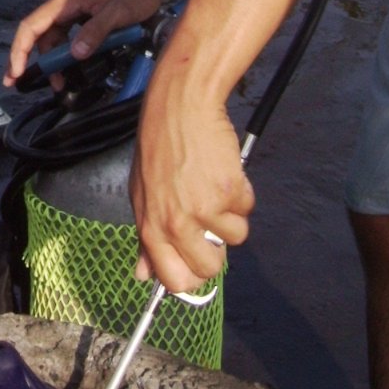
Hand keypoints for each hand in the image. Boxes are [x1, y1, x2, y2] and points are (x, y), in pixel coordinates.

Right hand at [4, 0, 165, 88]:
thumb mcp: (117, 13)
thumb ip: (96, 31)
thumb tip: (75, 54)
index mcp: (64, 3)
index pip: (30, 27)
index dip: (19, 51)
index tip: (15, 73)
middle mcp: (62, 6)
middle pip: (36, 34)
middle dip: (27, 59)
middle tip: (20, 83)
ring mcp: (71, 10)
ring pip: (51, 37)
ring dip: (50, 60)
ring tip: (57, 82)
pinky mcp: (82, 14)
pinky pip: (65, 36)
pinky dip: (63, 52)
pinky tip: (69, 65)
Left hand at [131, 89, 252, 292]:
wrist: (180, 108)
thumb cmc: (159, 147)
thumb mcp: (141, 194)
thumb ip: (146, 237)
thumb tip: (142, 275)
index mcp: (151, 228)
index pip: (174, 281)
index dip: (191, 278)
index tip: (197, 264)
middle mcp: (177, 223)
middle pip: (210, 268)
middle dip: (217, 251)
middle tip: (211, 225)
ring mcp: (205, 208)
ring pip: (236, 237)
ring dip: (232, 216)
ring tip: (215, 189)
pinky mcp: (230, 191)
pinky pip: (247, 209)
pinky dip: (242, 193)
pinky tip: (223, 172)